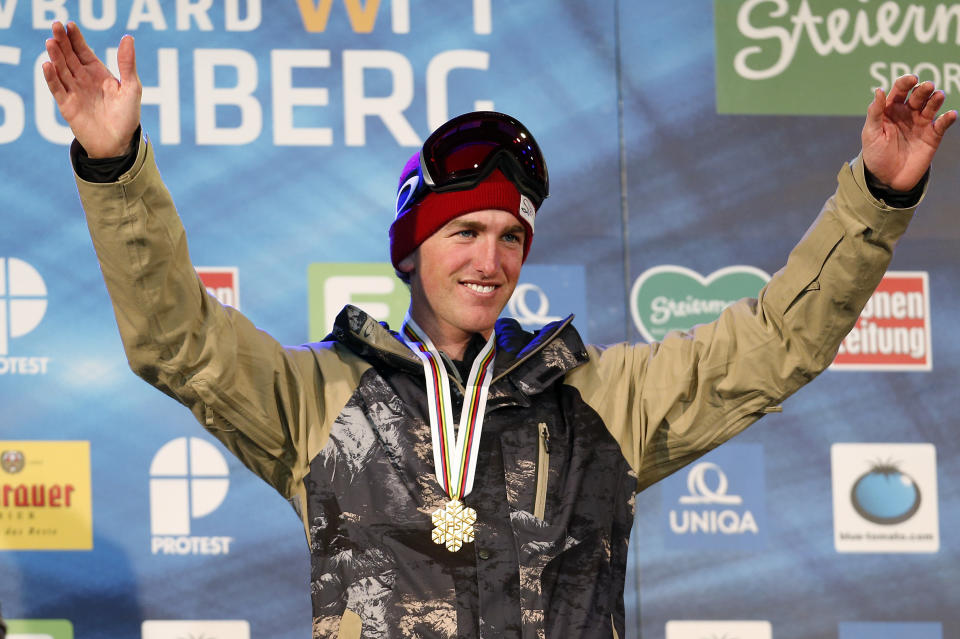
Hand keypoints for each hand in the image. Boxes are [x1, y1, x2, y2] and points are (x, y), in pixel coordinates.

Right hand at [42, 21, 140, 157]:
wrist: (119, 144)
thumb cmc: (127, 117)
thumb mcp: (132, 88)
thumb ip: (127, 64)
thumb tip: (128, 38)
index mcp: (98, 74)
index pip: (84, 52)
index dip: (77, 39)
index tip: (70, 25)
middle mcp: (84, 80)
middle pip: (70, 57)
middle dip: (63, 42)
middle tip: (56, 25)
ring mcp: (74, 92)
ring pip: (62, 70)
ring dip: (55, 56)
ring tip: (51, 42)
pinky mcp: (67, 106)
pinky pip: (57, 89)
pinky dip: (51, 78)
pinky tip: (47, 65)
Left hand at [861, 74, 955, 191]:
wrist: (887, 179)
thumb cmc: (875, 154)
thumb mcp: (871, 134)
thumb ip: (875, 113)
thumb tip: (878, 90)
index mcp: (891, 109)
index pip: (900, 90)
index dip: (905, 82)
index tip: (911, 80)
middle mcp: (908, 113)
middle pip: (918, 95)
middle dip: (923, 89)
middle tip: (927, 87)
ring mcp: (921, 123)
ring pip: (932, 105)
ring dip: (936, 99)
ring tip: (938, 96)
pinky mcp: (933, 135)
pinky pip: (942, 124)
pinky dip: (948, 118)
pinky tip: (950, 115)